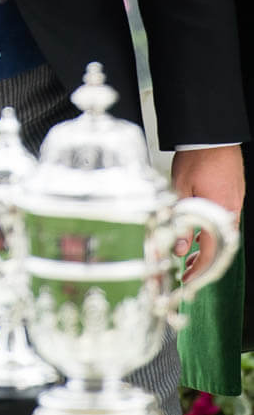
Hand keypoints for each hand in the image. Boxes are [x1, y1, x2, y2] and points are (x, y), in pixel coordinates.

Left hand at [170, 145, 243, 280]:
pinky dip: (212, 230)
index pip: (213, 252)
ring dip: (208, 245)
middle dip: (205, 261)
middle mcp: (231, 211)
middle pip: (220, 246)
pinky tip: (199, 230)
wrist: (212, 135)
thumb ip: (182, 221)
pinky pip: (224, 220)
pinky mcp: (233, 194)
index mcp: (220, 213)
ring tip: (190, 253)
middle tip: (188, 270)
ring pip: (222, 233)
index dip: (201, 269)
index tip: (190, 279)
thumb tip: (180, 248)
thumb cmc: (197, 157)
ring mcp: (234, 202)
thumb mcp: (181, 190)